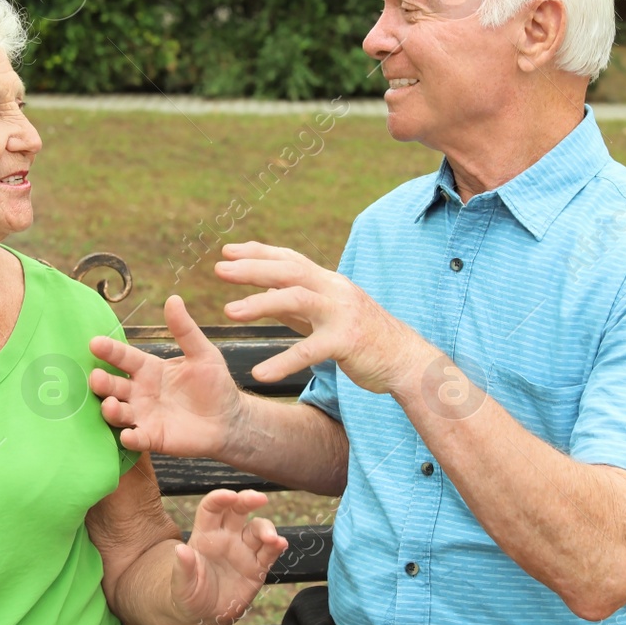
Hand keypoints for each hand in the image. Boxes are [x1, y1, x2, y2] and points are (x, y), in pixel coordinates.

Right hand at [89, 295, 246, 459]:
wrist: (229, 419)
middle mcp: (139, 392)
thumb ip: (185, 330)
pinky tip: (128, 435)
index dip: (110, 351)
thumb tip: (173, 299)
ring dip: (111, 410)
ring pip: (119, 413)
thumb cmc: (214, 383)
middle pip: (114, 386)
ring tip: (110, 405)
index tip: (95, 342)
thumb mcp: (202, 353)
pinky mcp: (153, 438)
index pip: (124, 358)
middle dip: (102, 382)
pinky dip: (130, 438)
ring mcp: (144, 416)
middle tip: (95, 377)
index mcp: (148, 369)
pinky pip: (137, 439)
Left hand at [170, 489, 286, 624]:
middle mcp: (226, 538)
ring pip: (257, 530)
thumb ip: (183, 568)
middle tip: (260, 498)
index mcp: (205, 536)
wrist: (203, 618)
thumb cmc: (187, 596)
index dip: (220, 499)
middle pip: (239, 510)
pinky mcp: (256, 568)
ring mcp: (243, 552)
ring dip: (266, 528)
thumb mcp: (181, 586)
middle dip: (248, 500)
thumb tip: (180, 550)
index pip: (212, 509)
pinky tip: (281, 544)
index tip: (230, 496)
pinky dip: (276, 546)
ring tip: (272, 538)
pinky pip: (268, 553)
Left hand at [215, 241, 429, 394]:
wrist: (406, 361)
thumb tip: (267, 291)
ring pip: (296, 298)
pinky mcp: (347, 341)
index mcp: (329, 282)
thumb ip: (300, 305)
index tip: (228, 250)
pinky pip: (309, 350)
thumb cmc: (366, 339)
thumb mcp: (329, 315)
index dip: (259, 252)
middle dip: (252, 268)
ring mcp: (342, 313)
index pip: (290, 259)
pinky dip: (283, 362)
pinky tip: (260, 374)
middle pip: (289, 270)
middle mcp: (335, 290)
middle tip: (219, 269)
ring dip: (260, 303)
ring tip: (229, 312)